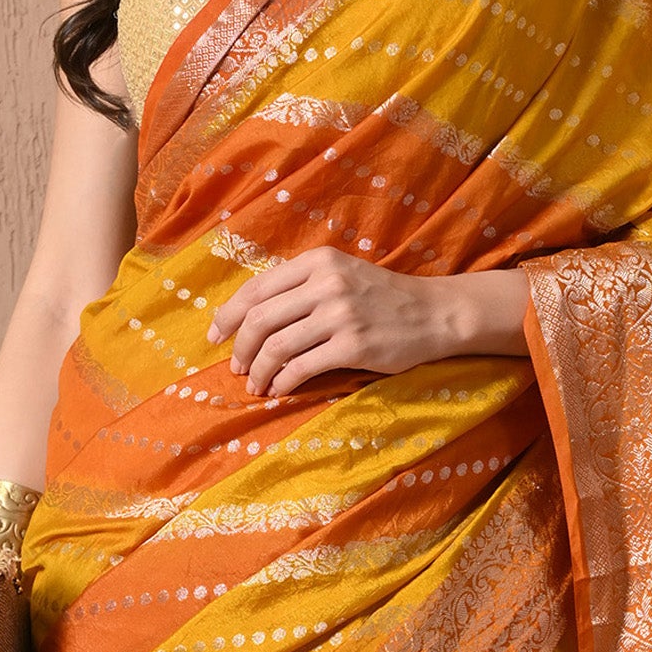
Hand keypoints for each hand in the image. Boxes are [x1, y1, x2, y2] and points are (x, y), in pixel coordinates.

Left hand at [208, 250, 529, 396]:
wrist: (435, 314)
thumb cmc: (383, 298)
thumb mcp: (341, 275)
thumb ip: (301, 286)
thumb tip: (251, 317)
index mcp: (317, 261)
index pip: (257, 288)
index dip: (229, 315)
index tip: (216, 337)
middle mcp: (326, 283)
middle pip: (261, 318)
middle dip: (240, 348)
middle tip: (236, 367)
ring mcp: (340, 314)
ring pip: (277, 345)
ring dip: (259, 370)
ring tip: (255, 384)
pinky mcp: (354, 345)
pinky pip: (302, 366)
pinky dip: (283, 382)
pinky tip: (279, 390)